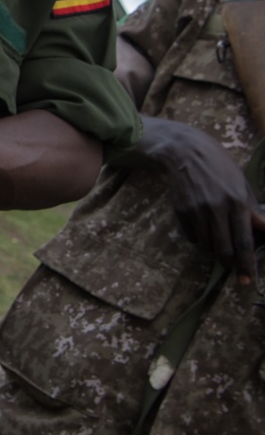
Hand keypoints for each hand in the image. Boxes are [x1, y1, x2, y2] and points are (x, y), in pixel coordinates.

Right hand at [139, 117, 264, 283]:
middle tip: (231, 264)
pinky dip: (200, 238)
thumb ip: (253, 211)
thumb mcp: (242, 185)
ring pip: (206, 246)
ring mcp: (196, 211)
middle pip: (223, 249)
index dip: (246, 264)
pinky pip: (193, 237)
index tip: (246, 281)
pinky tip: (203, 225)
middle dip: (229, 262)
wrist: (187, 153)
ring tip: (217, 236)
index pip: (243, 241)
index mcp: (237, 202)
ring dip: (214, 248)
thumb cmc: (221, 168)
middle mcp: (216, 208)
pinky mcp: (181, 212)